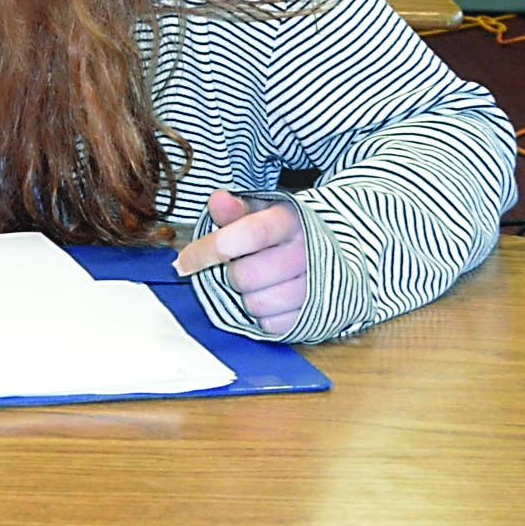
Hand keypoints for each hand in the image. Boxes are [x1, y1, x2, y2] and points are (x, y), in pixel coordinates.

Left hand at [174, 188, 307, 335]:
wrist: (342, 251)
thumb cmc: (286, 231)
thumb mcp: (263, 211)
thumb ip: (237, 209)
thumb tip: (217, 200)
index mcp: (292, 221)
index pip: (247, 235)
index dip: (208, 249)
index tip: (182, 261)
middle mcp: (308, 254)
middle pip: (246, 276)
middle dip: (231, 273)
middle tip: (240, 264)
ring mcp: (316, 288)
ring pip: (257, 304)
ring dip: (246, 296)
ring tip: (257, 281)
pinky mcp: (317, 315)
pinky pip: (272, 325)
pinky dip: (262, 315)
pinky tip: (269, 296)